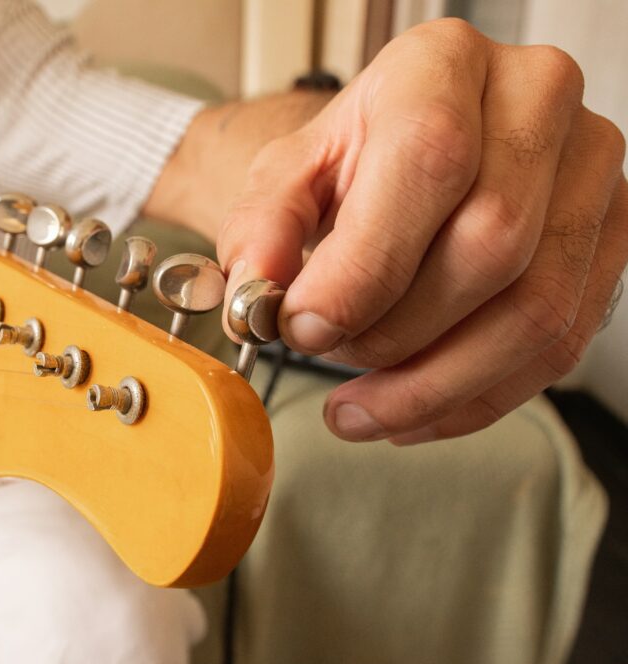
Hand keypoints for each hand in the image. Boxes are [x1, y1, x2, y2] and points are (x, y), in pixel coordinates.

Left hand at [218, 19, 627, 443]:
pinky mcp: (609, 241)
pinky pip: (558, 349)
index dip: (365, 267)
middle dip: (395, 333)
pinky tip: (412, 410)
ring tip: (360, 407)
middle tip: (329, 355)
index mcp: (443, 66)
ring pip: (536, 314)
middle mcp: (536, 103)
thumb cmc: (354, 159)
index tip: (305, 326)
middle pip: (491, 249)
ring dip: (434, 386)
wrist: (408, 153)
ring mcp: (588, 173)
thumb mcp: (288, 176)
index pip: (430, 163)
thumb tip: (256, 291)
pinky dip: (473, 399)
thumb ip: (262, 228)